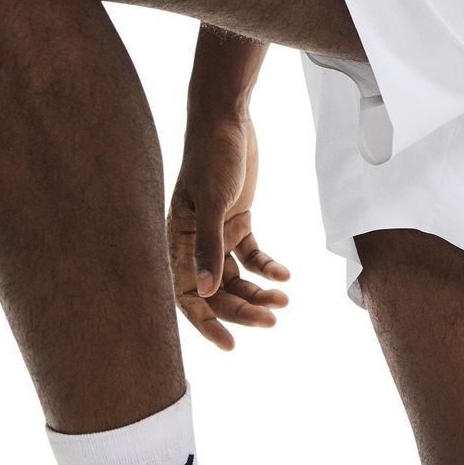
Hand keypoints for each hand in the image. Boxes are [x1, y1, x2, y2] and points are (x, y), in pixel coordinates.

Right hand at [168, 107, 290, 349]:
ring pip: (235, 276)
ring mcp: (216, 231)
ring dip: (258, 291)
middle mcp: (193, 241)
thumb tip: (204, 292)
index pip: (187, 294)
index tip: (230, 346)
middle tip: (273, 319)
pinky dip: (267, 266)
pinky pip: (251, 254)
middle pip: (216, 290)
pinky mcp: (236, 218)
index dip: (206, 323)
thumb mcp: (213, 201)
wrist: (227, 118)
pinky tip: (285, 274)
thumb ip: (208, 246)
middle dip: (243, 308)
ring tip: (283, 300)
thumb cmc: (212, 155)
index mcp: (177, 240)